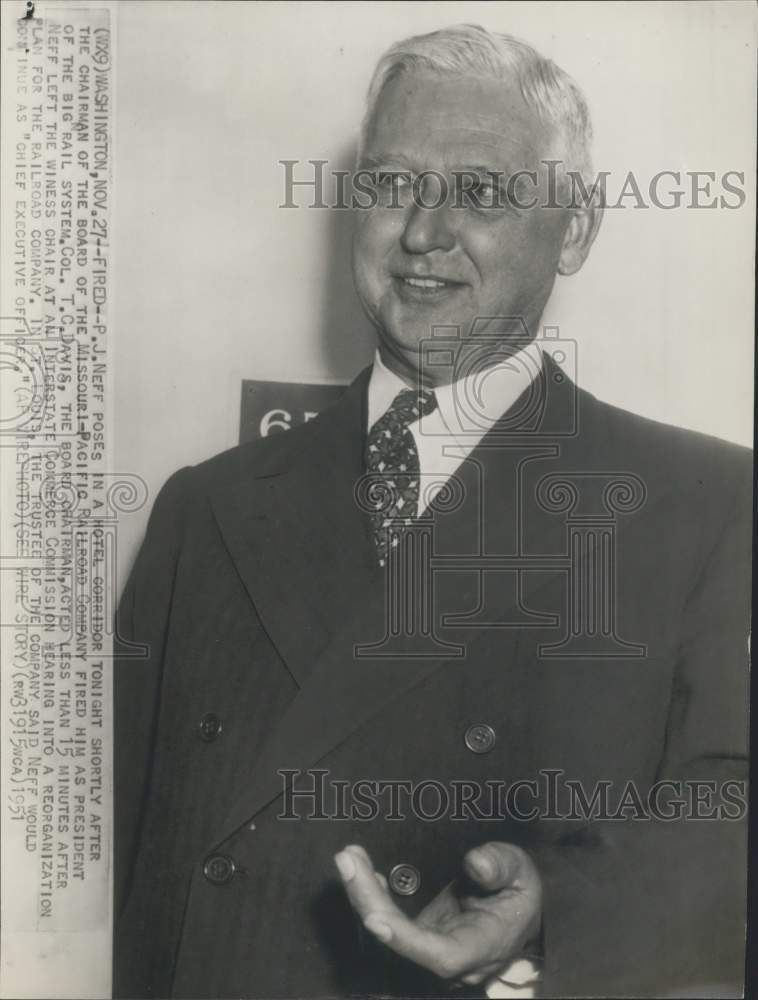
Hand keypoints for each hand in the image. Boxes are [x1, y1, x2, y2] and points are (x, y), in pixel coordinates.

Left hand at [334, 841, 541, 985]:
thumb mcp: (521, 872)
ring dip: (364, 896)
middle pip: (400, 942)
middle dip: (369, 901)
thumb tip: (475, 862)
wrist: (520, 910)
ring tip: (350, 858)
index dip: (403, 939)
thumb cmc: (521, 891)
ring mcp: (431, 949)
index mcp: (479, 948)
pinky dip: (373, 898)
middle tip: (348, 859)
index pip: (438, 955)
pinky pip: (390, 924)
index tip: (374, 915)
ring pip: (388, 934)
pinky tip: (363, 872)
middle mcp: (449, 958)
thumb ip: (500, 866)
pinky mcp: (420, 936)